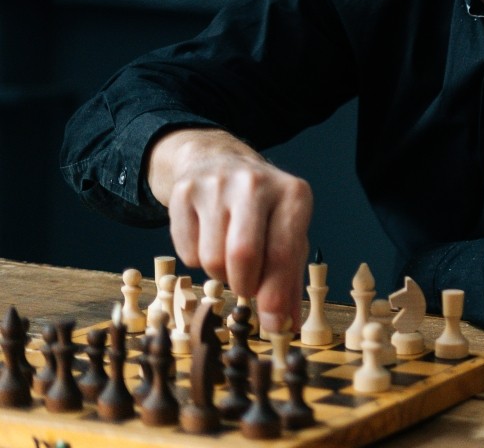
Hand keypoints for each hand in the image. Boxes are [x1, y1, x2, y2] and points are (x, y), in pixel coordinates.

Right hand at [147, 128, 312, 333]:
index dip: (276, 295)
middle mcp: (255, 184)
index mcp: (292, 194)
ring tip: (231, 256)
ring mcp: (216, 185)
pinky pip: (187, 253)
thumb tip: (285, 327)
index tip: (273, 324)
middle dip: (245, 285)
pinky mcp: (184, 193)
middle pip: (242, 255)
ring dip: (221, 274)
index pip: (282, 252)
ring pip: (212, 259)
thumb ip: (288, 282)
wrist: (218, 162)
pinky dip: (198, 261)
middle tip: (247, 288)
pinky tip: (209, 239)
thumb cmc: (263, 211)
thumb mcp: (287, 235)